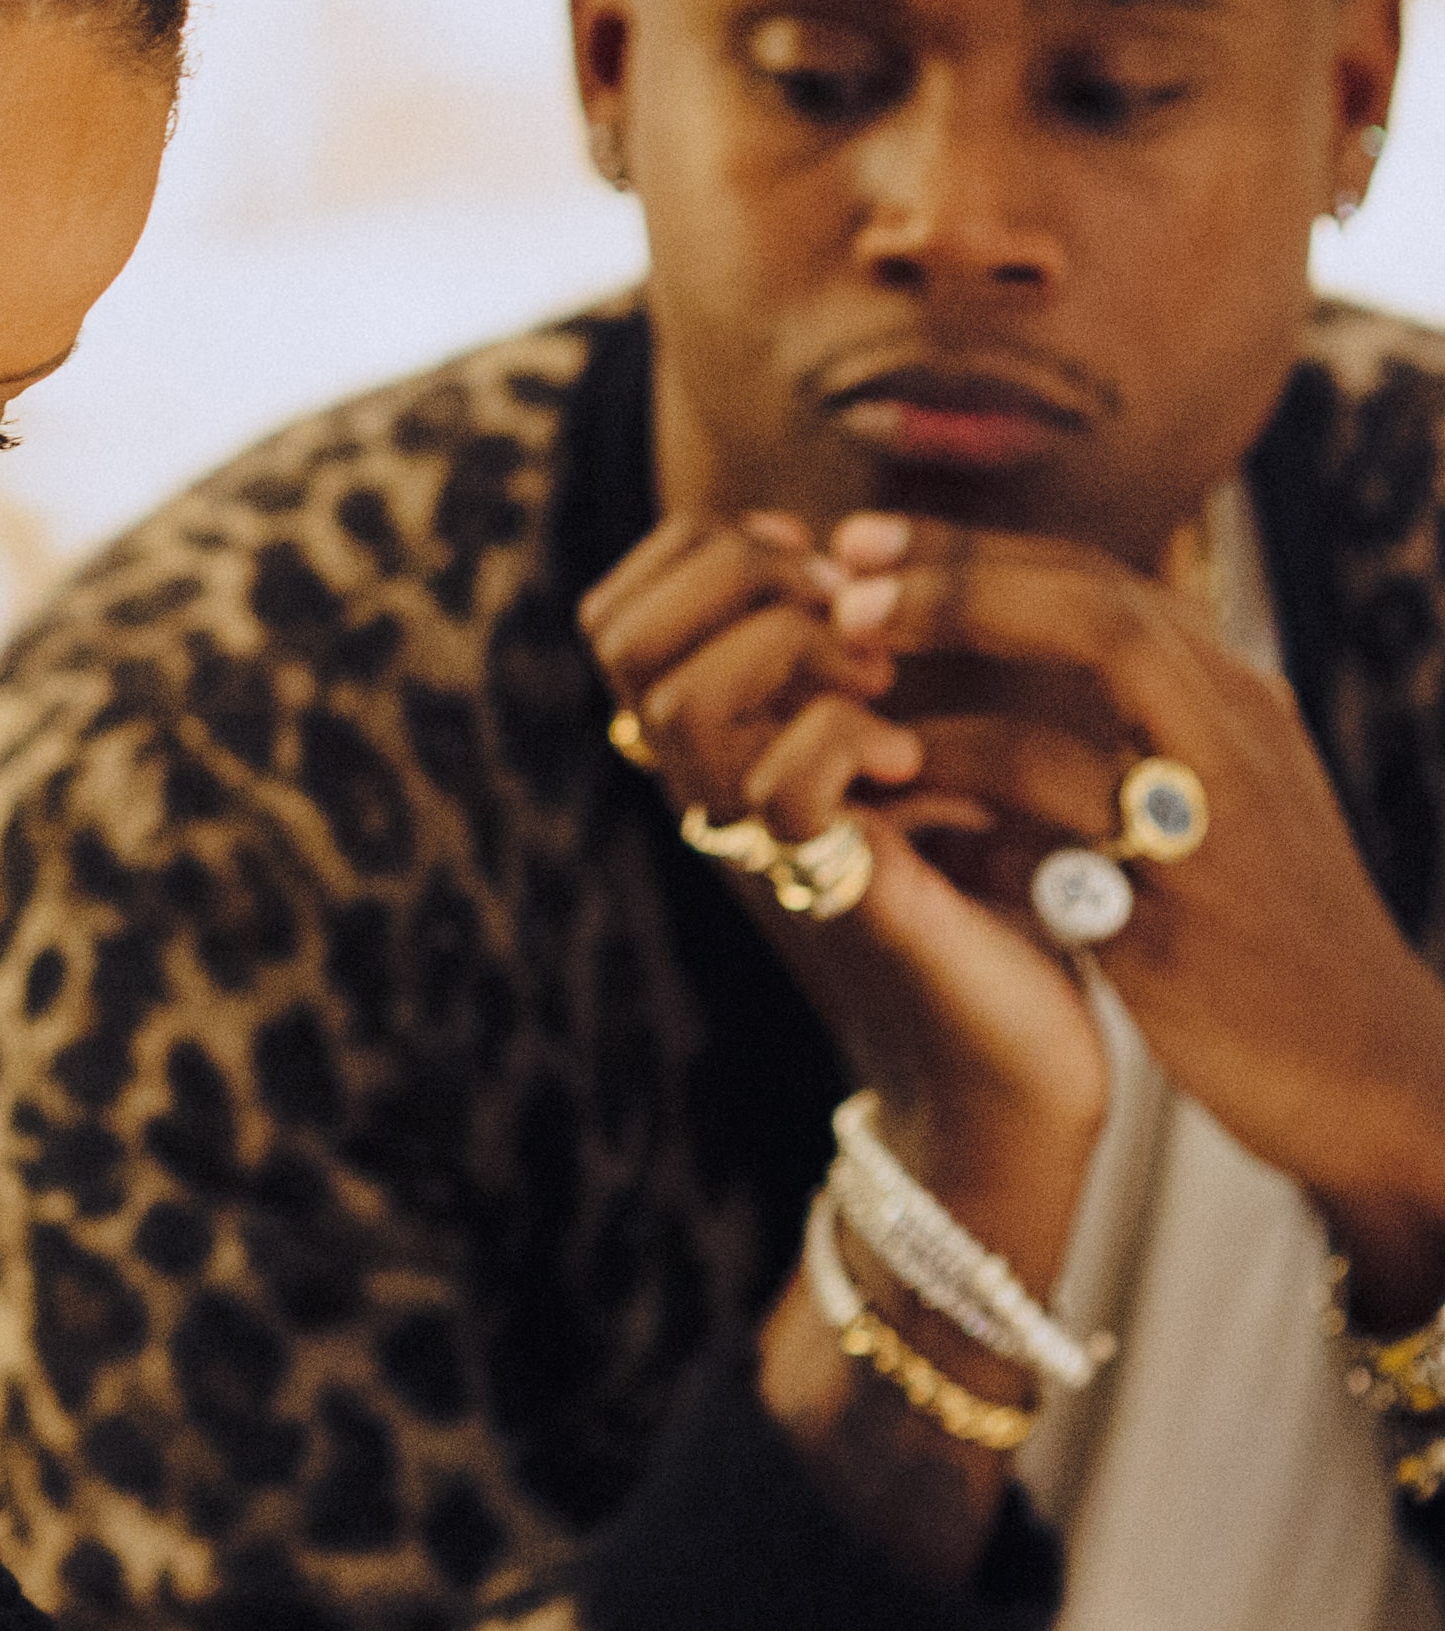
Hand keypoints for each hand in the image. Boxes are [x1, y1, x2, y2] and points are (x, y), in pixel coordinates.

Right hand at [583, 507, 1105, 1261]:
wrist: (1007, 1080)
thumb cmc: (981, 916)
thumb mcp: (912, 767)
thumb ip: (864, 683)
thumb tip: (866, 564)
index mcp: (717, 756)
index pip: (624, 609)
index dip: (709, 550)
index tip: (823, 567)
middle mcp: (708, 798)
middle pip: (621, 636)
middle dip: (743, 578)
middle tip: (851, 613)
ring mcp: (753, 849)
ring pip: (680, 699)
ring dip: (792, 652)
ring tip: (882, 681)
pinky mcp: (828, 896)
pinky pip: (782, 786)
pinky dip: (851, 741)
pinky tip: (916, 765)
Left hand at [827, 514, 1444, 1318]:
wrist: (1367, 1072)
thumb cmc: (1258, 945)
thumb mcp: (1190, 822)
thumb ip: (1103, 754)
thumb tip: (971, 715)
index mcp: (1234, 705)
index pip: (1102, 586)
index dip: (973, 554)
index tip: (860, 544)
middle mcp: (1241, 735)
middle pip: (1102, 606)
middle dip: (960, 578)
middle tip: (839, 576)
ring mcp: (1227, 814)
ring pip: (1103, 686)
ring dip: (960, 680)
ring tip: (851, 692)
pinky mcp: (1196, 912)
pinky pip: (1071, 831)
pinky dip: (978, 814)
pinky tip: (892, 820)